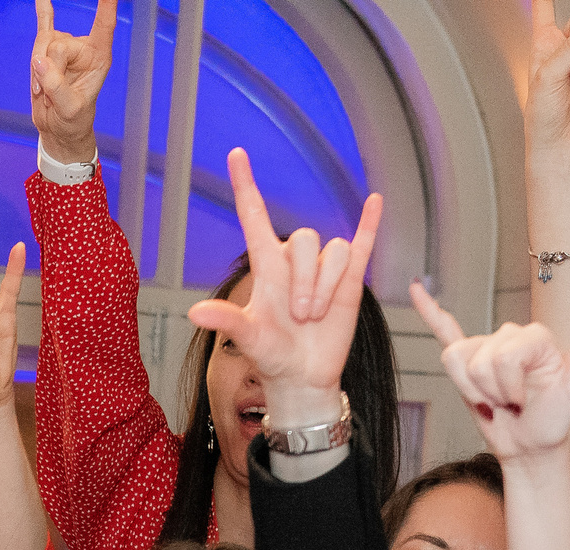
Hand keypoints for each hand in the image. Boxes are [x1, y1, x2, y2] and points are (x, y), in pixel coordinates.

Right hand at [31, 0, 116, 167]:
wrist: (57, 126)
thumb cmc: (72, 120)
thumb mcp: (69, 109)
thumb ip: (57, 87)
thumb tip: (40, 62)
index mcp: (98, 57)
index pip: (104, 26)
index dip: (107, 7)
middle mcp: (83, 48)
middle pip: (59, 44)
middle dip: (49, 69)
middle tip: (49, 93)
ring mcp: (64, 46)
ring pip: (43, 43)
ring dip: (37, 70)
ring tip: (43, 89)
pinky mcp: (47, 48)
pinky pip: (43, 23)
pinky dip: (42, 9)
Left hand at [184, 150, 382, 415]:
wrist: (303, 376)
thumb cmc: (271, 355)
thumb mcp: (247, 339)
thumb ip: (226, 321)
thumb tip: (195, 313)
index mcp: (266, 266)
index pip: (254, 216)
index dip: (245, 185)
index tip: (237, 153)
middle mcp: (294, 261)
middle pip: (306, 240)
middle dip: (305, 281)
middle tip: (299, 316)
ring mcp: (324, 269)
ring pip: (333, 251)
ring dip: (326, 287)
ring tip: (315, 317)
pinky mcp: (351, 278)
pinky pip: (361, 243)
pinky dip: (369, 223)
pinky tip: (375, 201)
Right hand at [409, 284, 569, 462]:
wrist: (531, 446)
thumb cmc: (554, 420)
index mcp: (534, 335)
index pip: (503, 355)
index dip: (509, 386)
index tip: (526, 402)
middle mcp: (509, 334)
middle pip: (479, 359)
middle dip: (493, 391)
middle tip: (512, 404)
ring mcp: (486, 347)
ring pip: (455, 361)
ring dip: (472, 390)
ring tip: (494, 401)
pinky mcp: (468, 362)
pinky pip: (444, 331)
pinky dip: (429, 311)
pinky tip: (416, 289)